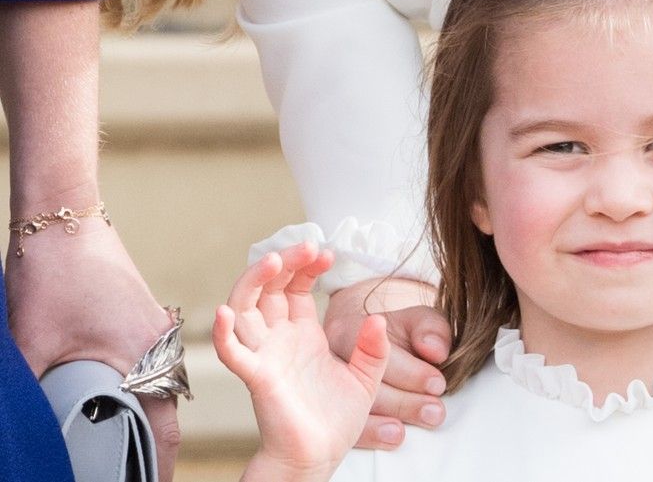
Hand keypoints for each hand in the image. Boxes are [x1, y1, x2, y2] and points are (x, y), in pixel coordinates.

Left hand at [5, 220, 181, 479]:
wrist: (66, 221)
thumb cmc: (54, 278)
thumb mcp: (30, 346)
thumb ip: (28, 396)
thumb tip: (23, 433)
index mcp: (145, 362)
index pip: (163, 436)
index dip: (155, 472)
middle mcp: (160, 349)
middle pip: (166, 418)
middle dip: (151, 453)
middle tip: (130, 478)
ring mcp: (156, 331)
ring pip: (160, 392)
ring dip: (147, 420)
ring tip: (125, 450)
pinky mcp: (144, 319)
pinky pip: (152, 368)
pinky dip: (140, 392)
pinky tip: (116, 400)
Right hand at [213, 243, 388, 476]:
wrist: (319, 456)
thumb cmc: (335, 420)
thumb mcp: (366, 378)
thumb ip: (374, 349)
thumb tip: (378, 318)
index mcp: (302, 334)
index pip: (294, 288)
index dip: (306, 267)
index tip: (327, 253)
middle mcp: (279, 339)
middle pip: (267, 288)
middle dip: (284, 263)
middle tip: (307, 246)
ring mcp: (265, 355)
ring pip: (243, 309)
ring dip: (253, 281)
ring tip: (273, 260)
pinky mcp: (258, 378)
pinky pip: (233, 353)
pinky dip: (223, 334)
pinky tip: (224, 313)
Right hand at [325, 280, 450, 448]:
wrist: (379, 344)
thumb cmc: (400, 334)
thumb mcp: (420, 322)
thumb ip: (431, 330)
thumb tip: (434, 351)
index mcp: (346, 330)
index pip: (373, 353)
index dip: (409, 372)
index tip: (437, 384)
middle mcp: (328, 359)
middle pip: (361, 386)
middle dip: (403, 402)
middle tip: (434, 411)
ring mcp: (325, 388)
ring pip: (350, 410)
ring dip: (384, 422)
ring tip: (410, 430)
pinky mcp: (330, 414)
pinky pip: (345, 429)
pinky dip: (371, 435)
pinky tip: (391, 437)